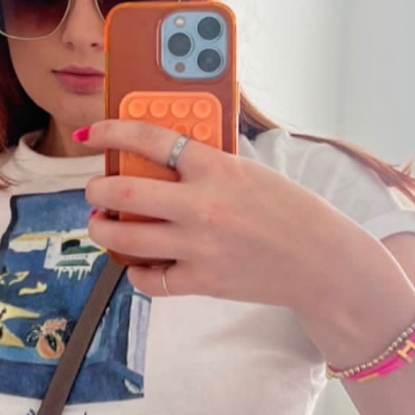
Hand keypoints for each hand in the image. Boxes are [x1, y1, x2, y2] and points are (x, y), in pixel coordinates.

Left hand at [81, 118, 349, 307]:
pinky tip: (138, 263)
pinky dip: (137, 272)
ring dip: (102, 229)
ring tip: (102, 223)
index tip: (92, 133)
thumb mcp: (249, 171)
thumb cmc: (290, 211)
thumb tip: (163, 156)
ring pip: (126, 238)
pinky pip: (151, 280)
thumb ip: (207, 164)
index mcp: (216, 168)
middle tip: (95, 188)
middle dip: (97, 189)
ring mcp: (199, 246)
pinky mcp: (203, 282)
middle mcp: (202, 206)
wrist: (322, 260)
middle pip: (125, 192)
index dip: (111, 132)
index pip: (150, 139)